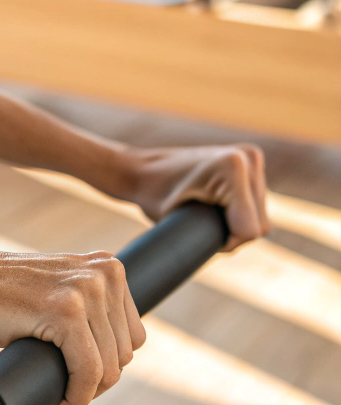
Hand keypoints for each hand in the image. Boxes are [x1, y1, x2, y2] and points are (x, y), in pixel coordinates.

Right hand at [0, 247, 144, 404]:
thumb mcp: (56, 291)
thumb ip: (86, 308)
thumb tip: (112, 357)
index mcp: (108, 268)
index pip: (131, 336)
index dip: (106, 364)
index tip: (77, 376)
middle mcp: (103, 274)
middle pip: (123, 354)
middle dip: (95, 382)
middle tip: (63, 389)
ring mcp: (85, 290)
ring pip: (109, 368)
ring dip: (84, 392)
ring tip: (57, 394)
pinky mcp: (65, 311)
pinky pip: (88, 372)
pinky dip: (75, 396)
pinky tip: (58, 400)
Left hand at [124, 145, 269, 250]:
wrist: (143, 170)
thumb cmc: (152, 196)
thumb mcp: (177, 223)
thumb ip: (211, 238)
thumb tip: (238, 247)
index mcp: (233, 167)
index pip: (250, 230)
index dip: (226, 243)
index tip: (198, 235)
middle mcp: (247, 157)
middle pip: (258, 224)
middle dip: (232, 234)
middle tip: (199, 228)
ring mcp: (251, 156)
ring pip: (260, 216)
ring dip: (237, 224)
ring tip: (205, 217)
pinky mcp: (250, 161)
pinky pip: (256, 204)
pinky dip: (240, 213)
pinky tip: (217, 208)